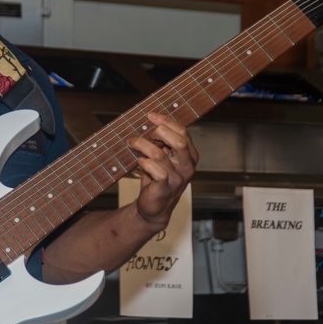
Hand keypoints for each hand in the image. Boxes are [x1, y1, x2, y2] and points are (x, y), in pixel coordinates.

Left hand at [127, 112, 199, 231]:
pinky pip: (156, 171)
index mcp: (190, 156)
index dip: (166, 121)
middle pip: (179, 141)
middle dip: (160, 131)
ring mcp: (178, 179)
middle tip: (145, 129)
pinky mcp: (166, 189)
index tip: (151, 115)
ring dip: (143, 145)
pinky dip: (145, 162)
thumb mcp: (164, 158)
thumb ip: (162, 143)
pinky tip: (139, 160)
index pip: (183, 132)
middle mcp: (187, 167)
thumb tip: (150, 122)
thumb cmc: (158, 180)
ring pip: (160, 154)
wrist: (154, 207)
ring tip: (132, 142)